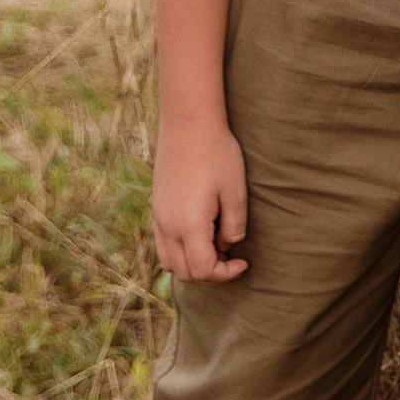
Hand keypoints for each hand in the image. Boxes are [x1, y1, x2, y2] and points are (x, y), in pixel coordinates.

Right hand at [151, 121, 249, 282]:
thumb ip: (234, 225)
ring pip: (169, 263)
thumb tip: (227, 245)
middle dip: (210, 275)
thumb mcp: (235, 191)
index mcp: (189, 224)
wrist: (188, 125)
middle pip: (184, 272)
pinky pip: (163, 245)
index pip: (203, 270)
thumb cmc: (217, 154)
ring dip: (192, 266)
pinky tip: (200, 236)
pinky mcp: (156, 208)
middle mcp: (168, 226)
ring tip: (216, 250)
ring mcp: (158, 218)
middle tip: (232, 259)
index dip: (226, 274)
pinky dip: (180, 252)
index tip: (244, 261)